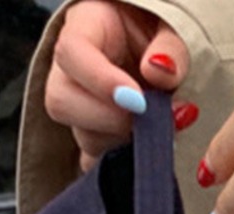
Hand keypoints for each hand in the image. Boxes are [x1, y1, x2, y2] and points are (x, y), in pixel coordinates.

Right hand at [46, 1, 196, 172]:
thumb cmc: (161, 38)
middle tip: (147, 118)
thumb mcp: (172, 30)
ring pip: (83, 137)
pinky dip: (122, 164)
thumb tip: (160, 71)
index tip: (137, 101)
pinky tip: (145, 153)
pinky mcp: (93, 138)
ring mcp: (78, 108)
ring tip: (157, 130)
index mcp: (84, 29)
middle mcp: (70, 70)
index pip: (71, 52)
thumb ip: (171, 49)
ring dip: (123, 142)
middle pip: (61, 101)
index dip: (100, 81)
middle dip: (108, 120)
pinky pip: (96, 162)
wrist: (161, 57)